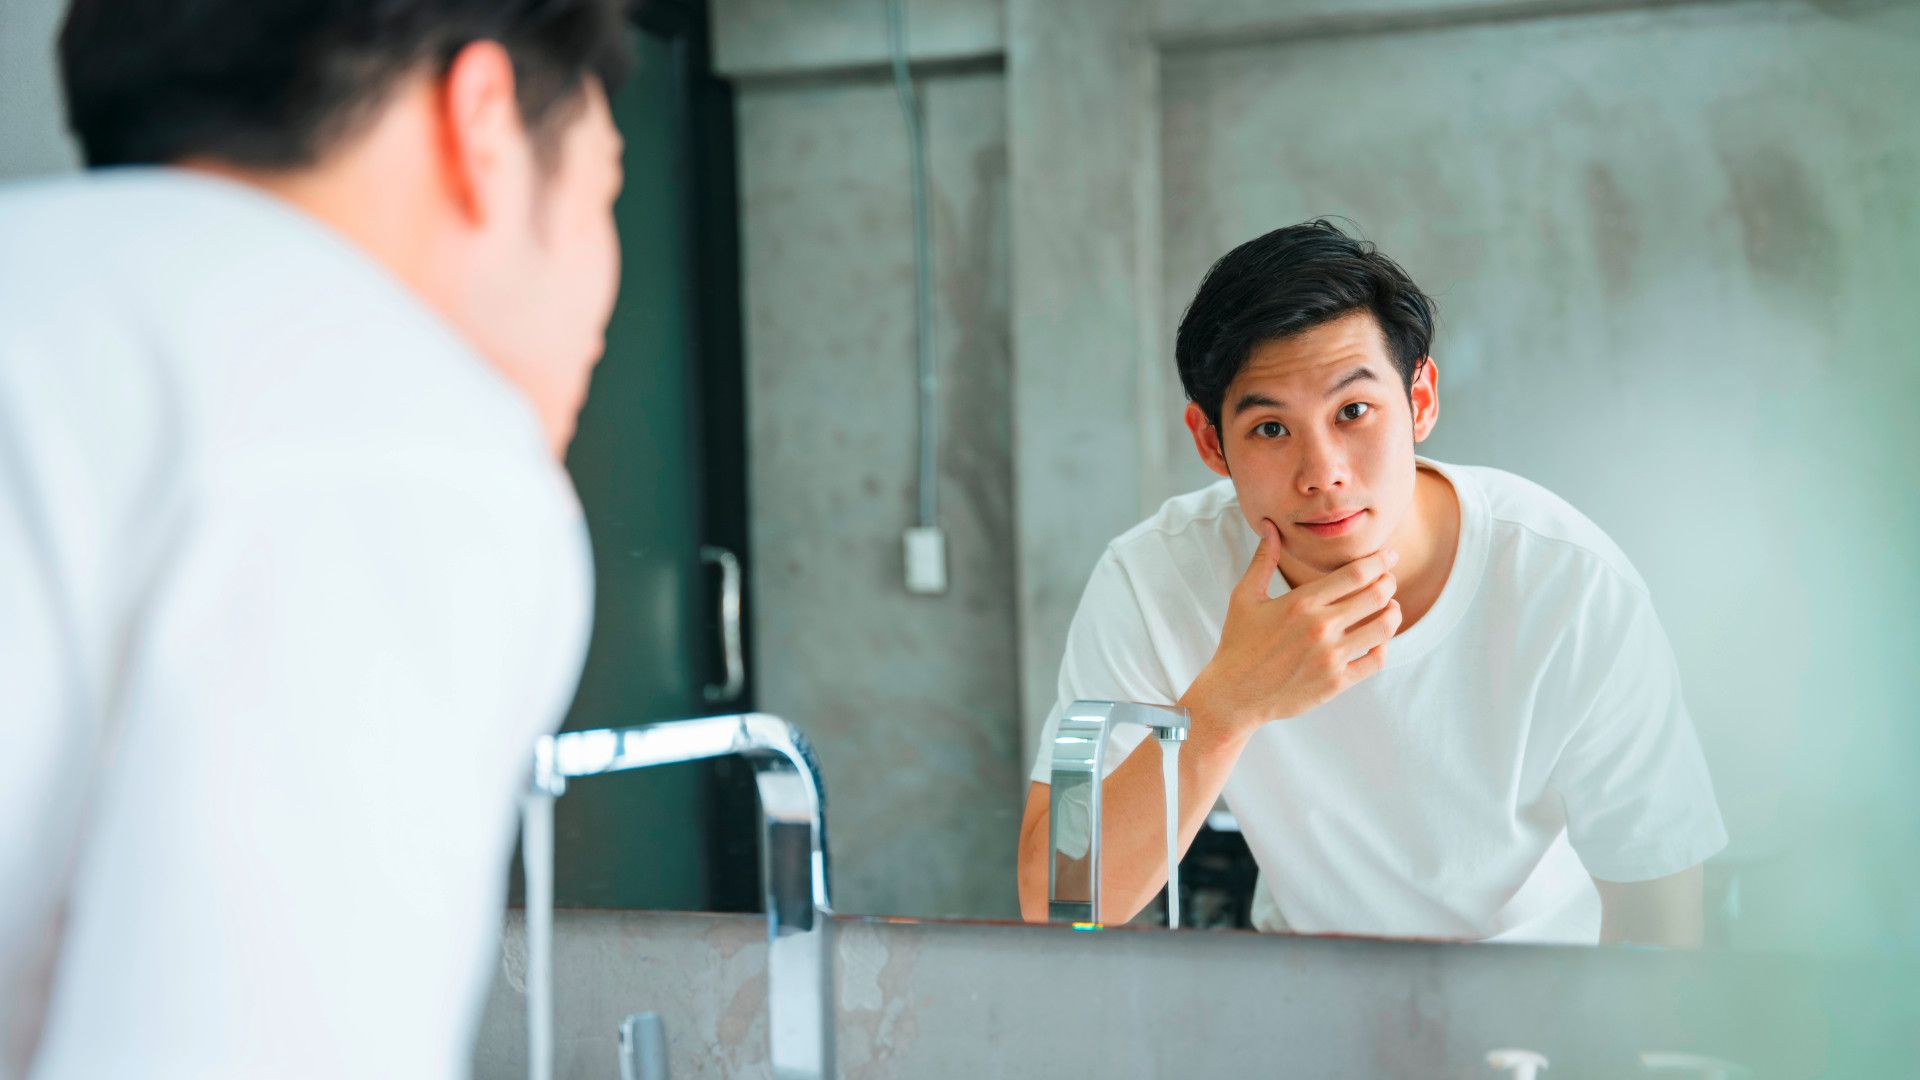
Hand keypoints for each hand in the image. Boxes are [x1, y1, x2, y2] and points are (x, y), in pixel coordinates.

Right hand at [1182, 518, 1401, 736]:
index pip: (1356, 573)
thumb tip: (1270, 527)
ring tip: (1391, 606)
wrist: (1234, 694)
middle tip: (1388, 578)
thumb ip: (1262, 560)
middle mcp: (1320, 627)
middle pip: (1376, 595)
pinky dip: (1384, 646)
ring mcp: (1330, 657)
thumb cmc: (1238, 643)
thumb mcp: (1244, 597)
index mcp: (1300, 603)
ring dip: (1394, 611)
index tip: (1389, 555)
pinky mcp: (1336, 682)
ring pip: (1384, 627)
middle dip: (1389, 581)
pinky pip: (1376, 660)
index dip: (1379, 560)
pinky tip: (1377, 638)